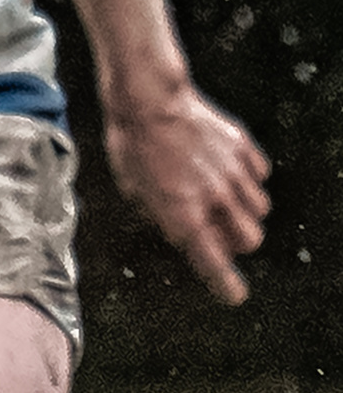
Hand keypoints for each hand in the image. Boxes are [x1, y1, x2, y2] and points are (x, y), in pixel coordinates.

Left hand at [103, 83, 270, 304]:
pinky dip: (249, 180)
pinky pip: (260, 177)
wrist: (149, 98)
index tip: (233, 294)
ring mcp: (233, 173)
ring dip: (243, 211)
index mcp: (183, 212)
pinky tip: (228, 171)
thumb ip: (158, 214)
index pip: (213, 261)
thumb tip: (175, 227)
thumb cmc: (132, 142)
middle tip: (217, 231)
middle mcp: (215, 198)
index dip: (224, 282)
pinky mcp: (243, 149)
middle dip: (236, 242)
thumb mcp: (132, 187)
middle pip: (250, 240)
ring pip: (260, 210)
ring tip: (221, 197)